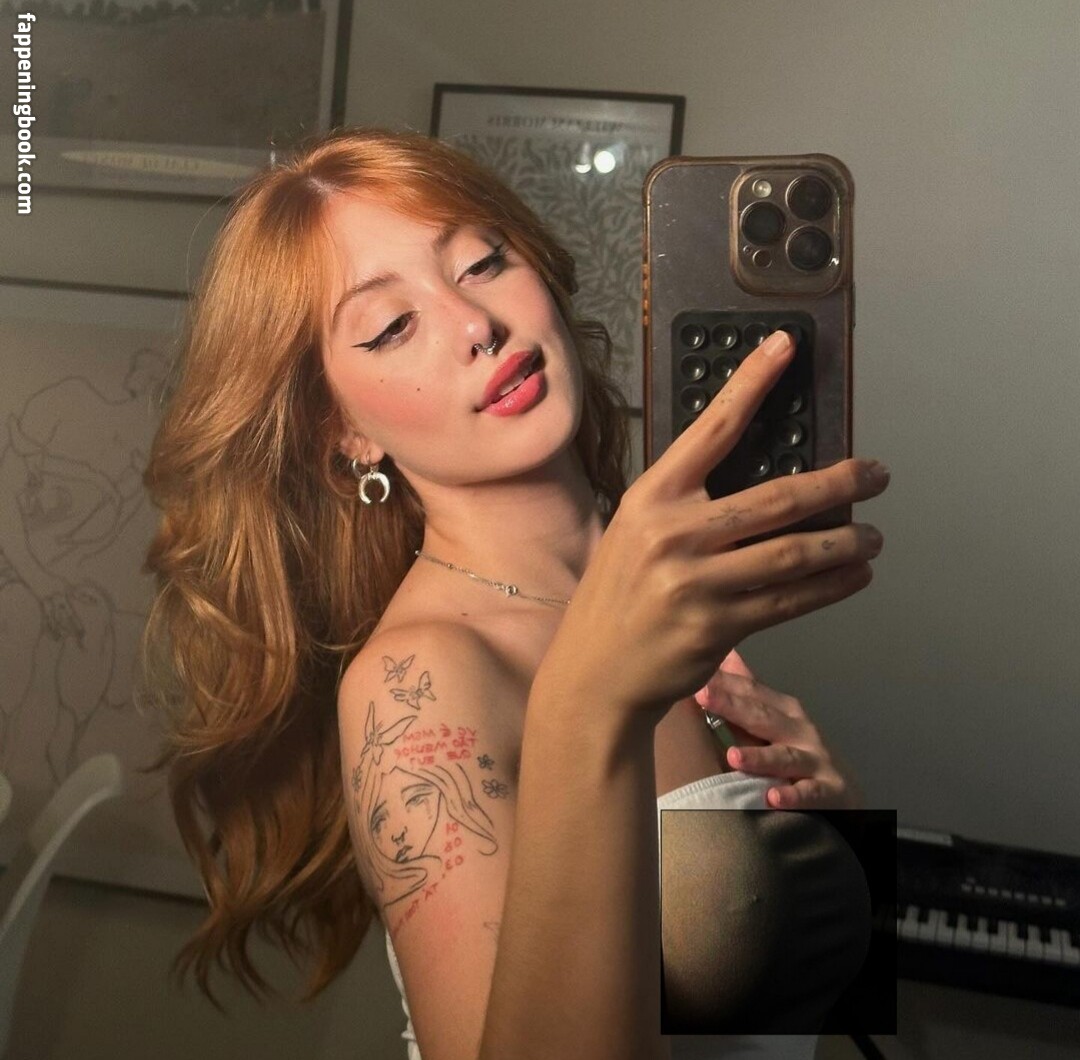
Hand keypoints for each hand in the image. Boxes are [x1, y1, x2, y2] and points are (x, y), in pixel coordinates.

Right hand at [539, 329, 889, 719]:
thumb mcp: (636, 533)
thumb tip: (764, 488)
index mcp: (651, 498)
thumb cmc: (619, 597)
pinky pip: (791, 600)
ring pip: (794, 553)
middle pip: (777, 497)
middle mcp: (673, 533)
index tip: (785, 348)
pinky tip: (853, 576)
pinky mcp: (717, 625)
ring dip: (846, 543)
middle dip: (839, 483)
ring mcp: (696, 582)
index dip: (752, 384)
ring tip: (872, 537)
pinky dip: (832, 587)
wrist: (595, 671)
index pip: (712, 428)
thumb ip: (687, 506)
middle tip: (875, 474)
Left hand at [695, 654, 865, 809]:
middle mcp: (800, 730)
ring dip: (759, 757)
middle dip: (732, 706)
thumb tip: (724, 655)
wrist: (842, 791)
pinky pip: (809, 793)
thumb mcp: (774, 719)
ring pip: (784, 757)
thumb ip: (748, 691)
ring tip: (733, 756)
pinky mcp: (828, 791)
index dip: (723, 682)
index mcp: (783, 710)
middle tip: (703, 696)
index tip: (694, 674)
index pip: (750, 692)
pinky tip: (773, 797)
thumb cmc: (798, 750)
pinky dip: (792, 795)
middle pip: (762, 717)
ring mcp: (815, 760)